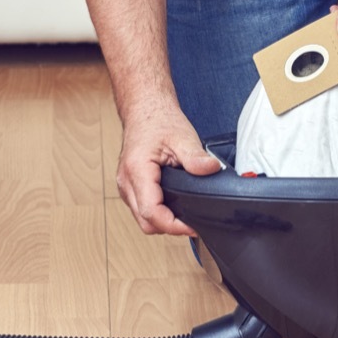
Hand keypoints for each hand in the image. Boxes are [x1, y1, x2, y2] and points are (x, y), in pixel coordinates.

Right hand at [116, 104, 221, 235]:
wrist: (144, 110)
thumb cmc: (158, 121)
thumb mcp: (183, 137)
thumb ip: (196, 157)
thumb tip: (212, 170)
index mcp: (137, 171)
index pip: (152, 212)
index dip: (174, 226)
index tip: (193, 226)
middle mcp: (126, 182)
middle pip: (146, 223)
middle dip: (170, 227)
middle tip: (193, 222)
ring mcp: (125, 186)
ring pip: (143, 219)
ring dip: (163, 221)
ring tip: (184, 214)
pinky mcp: (130, 187)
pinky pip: (141, 210)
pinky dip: (158, 213)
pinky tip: (173, 205)